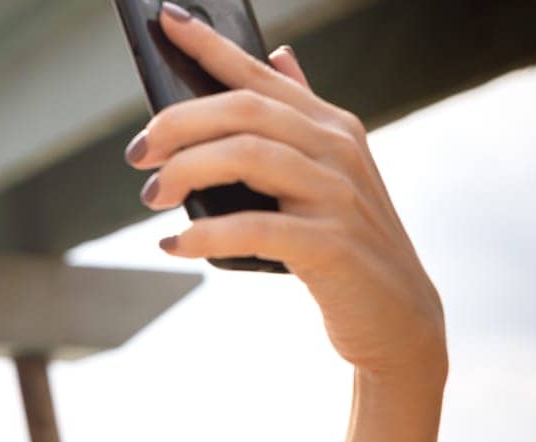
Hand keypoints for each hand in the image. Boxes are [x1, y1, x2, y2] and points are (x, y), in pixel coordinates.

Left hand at [126, 2, 446, 385]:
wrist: (397, 316)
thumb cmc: (345, 243)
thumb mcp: (328, 171)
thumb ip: (300, 115)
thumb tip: (278, 57)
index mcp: (329, 125)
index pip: (259, 73)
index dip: (210, 44)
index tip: (164, 19)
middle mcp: (336, 149)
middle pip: (244, 110)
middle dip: (179, 123)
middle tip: (138, 153)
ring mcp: (336, 195)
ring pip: (247, 156)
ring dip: (185, 172)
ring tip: (151, 195)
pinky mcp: (330, 246)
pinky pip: (255, 228)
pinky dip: (206, 234)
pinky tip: (175, 245)